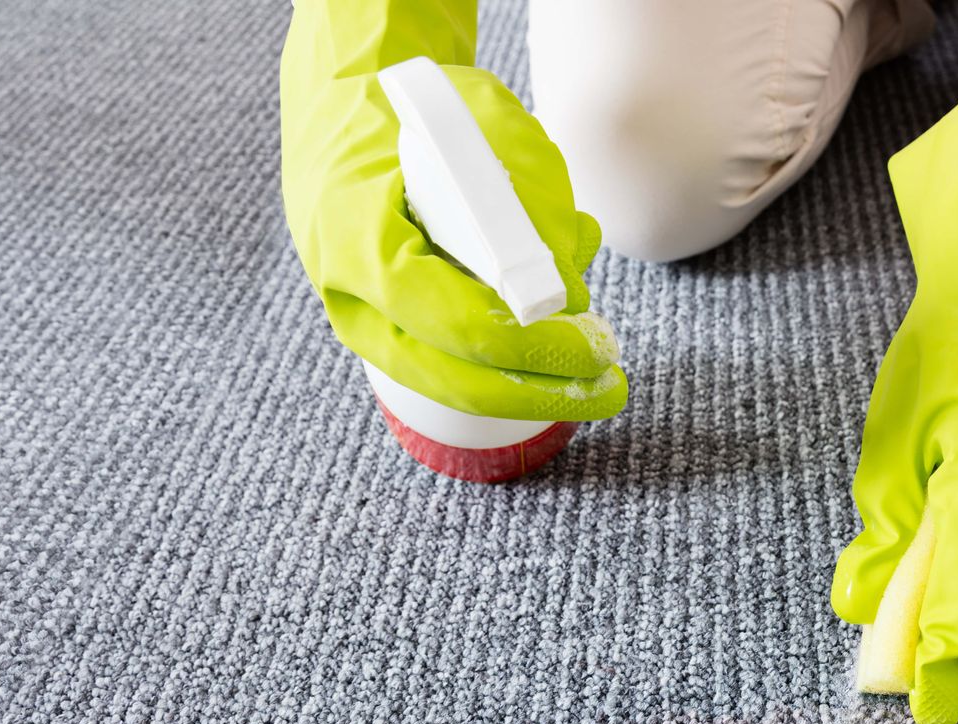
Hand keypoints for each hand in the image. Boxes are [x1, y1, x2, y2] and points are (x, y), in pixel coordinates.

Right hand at [282, 28, 625, 421]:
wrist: (349, 98)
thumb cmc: (419, 105)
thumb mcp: (488, 125)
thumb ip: (533, 202)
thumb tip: (570, 295)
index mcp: (358, 234)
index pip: (458, 323)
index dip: (535, 348)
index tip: (595, 349)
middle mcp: (349, 292)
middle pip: (452, 379)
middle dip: (540, 392)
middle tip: (609, 388)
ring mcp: (361, 316)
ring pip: (452, 379)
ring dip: (529, 377)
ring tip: (590, 355)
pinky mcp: (386, 324)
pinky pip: (452, 358)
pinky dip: (509, 350)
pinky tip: (555, 315)